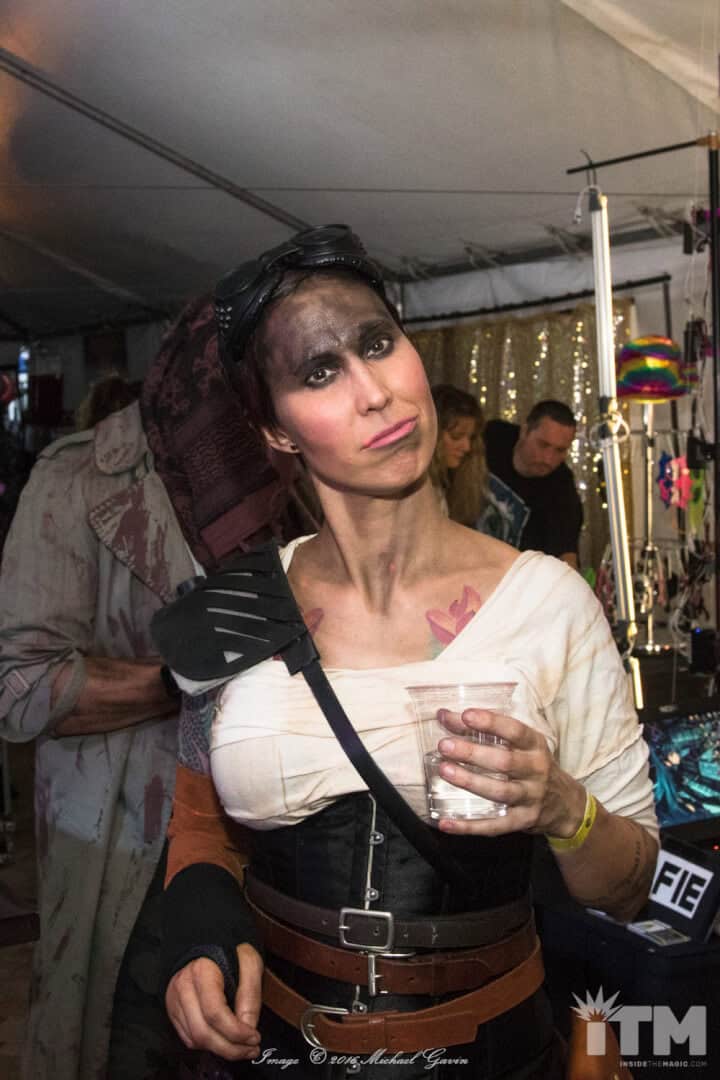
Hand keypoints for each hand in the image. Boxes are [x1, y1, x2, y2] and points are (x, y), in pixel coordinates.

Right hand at [165, 943, 262, 1060]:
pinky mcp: (173, 1011)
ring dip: (221, 1050)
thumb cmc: (229, 951)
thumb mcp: (249, 963)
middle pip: (202, 1032)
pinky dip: (208, 1045)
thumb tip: (249, 1027)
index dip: (236, 1032)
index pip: (214, 1012)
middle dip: (230, 1048)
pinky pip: (189, 1038)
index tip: (254, 1037)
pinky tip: (224, 1040)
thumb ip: (250, 994)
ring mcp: (174, 1001)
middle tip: (251, 1050)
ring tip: (241, 1048)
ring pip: (195, 1039)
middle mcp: (183, 988)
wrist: (207, 943)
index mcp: (202, 972)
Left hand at [434, 708, 585, 837]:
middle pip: (504, 762)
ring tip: (445, 771)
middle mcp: (536, 771)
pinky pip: (494, 826)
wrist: (565, 805)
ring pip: (500, 792)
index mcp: (535, 746)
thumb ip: (486, 730)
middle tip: (445, 745)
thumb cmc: (533, 766)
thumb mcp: (520, 745)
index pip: (515, 731)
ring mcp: (531, 798)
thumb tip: (445, 716)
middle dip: (472, 753)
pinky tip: (446, 822)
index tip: (466, 715)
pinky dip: (468, 826)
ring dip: (470, 782)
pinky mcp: (523, 821)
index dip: (491, 723)